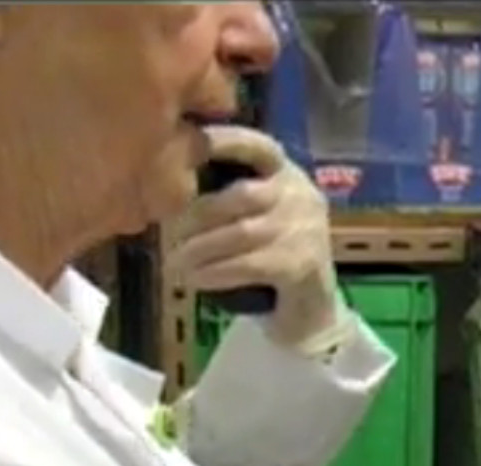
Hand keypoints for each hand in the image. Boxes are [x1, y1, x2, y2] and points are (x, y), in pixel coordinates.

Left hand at [163, 125, 337, 346]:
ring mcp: (307, 231)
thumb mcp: (261, 215)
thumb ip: (230, 196)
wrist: (312, 309)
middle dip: (197, 215)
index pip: (260, 147)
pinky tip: (195, 280)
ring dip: (199, 250)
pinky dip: (214, 273)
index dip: (226, 141)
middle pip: (241, 195)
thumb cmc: (274, 255)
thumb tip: (170, 184)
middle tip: (168, 236)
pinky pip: (247, 265)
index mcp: (290, 176)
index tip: (190, 142)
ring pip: (240, 233)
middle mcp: (302, 197)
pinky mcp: (302, 266)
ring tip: (174, 264)